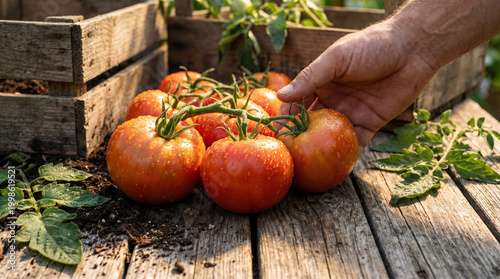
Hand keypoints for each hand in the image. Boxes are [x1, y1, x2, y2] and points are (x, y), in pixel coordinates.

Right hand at [276, 21, 436, 153]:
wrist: (413, 50)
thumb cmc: (372, 46)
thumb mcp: (337, 59)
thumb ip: (311, 77)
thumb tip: (280, 95)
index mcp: (320, 82)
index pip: (296, 103)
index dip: (286, 118)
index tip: (277, 135)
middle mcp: (333, 99)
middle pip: (311, 123)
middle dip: (301, 138)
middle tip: (290, 157)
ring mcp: (351, 112)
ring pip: (331, 135)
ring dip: (322, 149)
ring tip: (310, 168)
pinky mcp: (371, 122)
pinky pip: (357, 142)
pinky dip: (349, 155)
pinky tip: (339, 168)